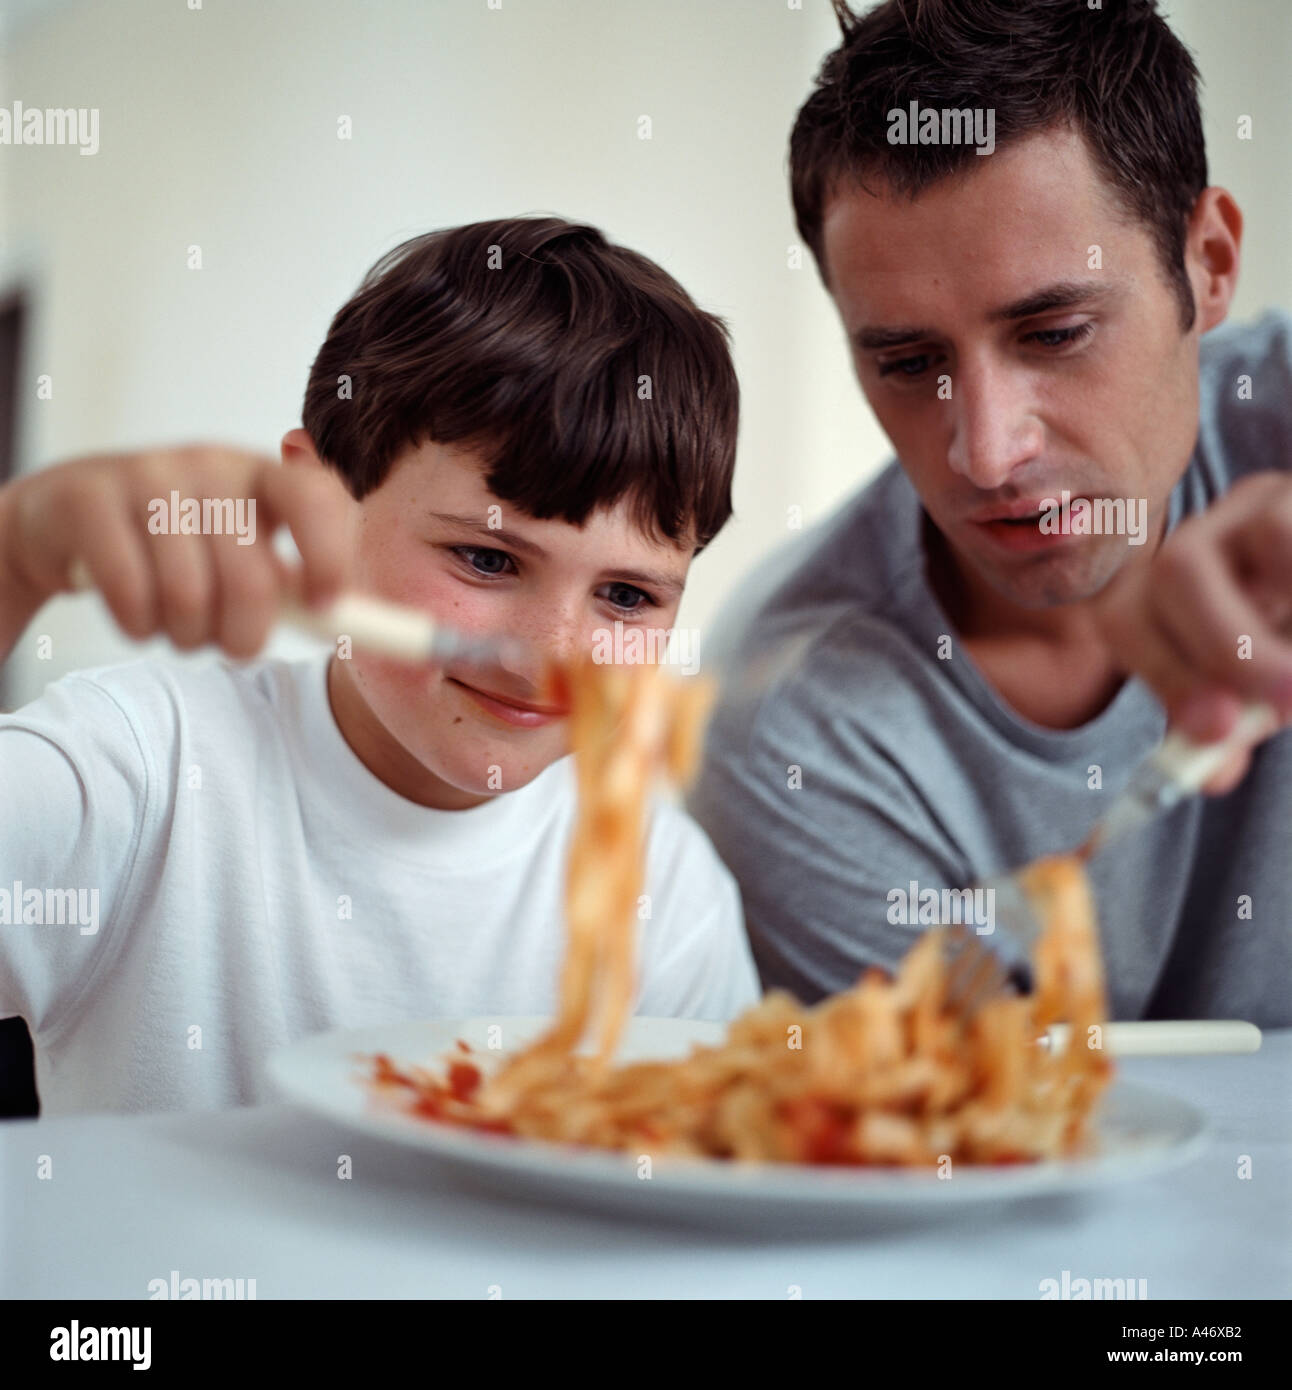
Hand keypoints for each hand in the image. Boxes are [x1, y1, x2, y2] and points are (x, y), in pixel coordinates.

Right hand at [0, 444, 355, 662]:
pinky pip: (131, 594)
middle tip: (232, 646)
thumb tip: (354, 623)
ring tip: (176, 625)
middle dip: (245, 635)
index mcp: (260, 474)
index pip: (316, 498)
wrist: (66, 520)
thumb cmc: (175, 545)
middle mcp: (209, 465)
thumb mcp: (242, 552)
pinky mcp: (89, 498)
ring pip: (188, 596)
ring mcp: (147, 475)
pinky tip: (137, 616)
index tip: (327, 606)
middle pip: (253, 577)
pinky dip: (138, 626)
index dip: (332, 555)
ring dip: (185, 635)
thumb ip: (297, 582)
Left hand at [1093, 471, 1291, 793]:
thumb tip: (1210, 776)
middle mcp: (1200, 537)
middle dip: (1227, 645)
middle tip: (1288, 704)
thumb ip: (1231, 731)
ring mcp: (1258, 502)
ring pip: (1266, 534)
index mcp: (1162, 592)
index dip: (1165, 675)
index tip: (1218, 731)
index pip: (1124, 619)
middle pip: (1178, 569)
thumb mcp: (1254, 693)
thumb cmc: (1284, 652)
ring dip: (1291, 619)